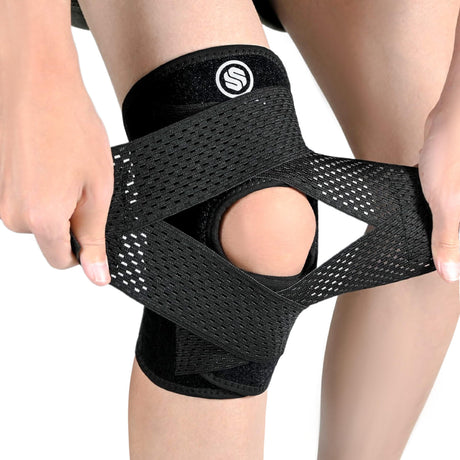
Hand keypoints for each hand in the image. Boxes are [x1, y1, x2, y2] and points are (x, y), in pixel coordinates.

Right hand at [0, 59, 113, 285]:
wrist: (38, 81)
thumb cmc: (71, 127)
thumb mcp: (98, 190)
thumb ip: (94, 238)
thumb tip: (96, 276)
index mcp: (40, 221)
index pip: (64, 262)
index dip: (86, 249)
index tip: (96, 224)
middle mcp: (13, 215)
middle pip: (51, 240)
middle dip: (72, 222)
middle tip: (85, 187)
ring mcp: (1, 197)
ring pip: (39, 220)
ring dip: (59, 204)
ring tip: (69, 171)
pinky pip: (27, 200)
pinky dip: (44, 189)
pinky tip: (54, 163)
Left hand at [418, 105, 459, 281]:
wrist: (452, 115)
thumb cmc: (453, 152)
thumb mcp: (447, 203)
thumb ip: (447, 239)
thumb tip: (450, 274)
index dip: (454, 256)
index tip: (443, 268)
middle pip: (455, 231)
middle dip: (444, 239)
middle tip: (429, 240)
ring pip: (448, 216)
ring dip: (434, 222)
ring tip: (421, 223)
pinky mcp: (451, 179)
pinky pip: (441, 199)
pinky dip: (429, 204)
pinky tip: (418, 205)